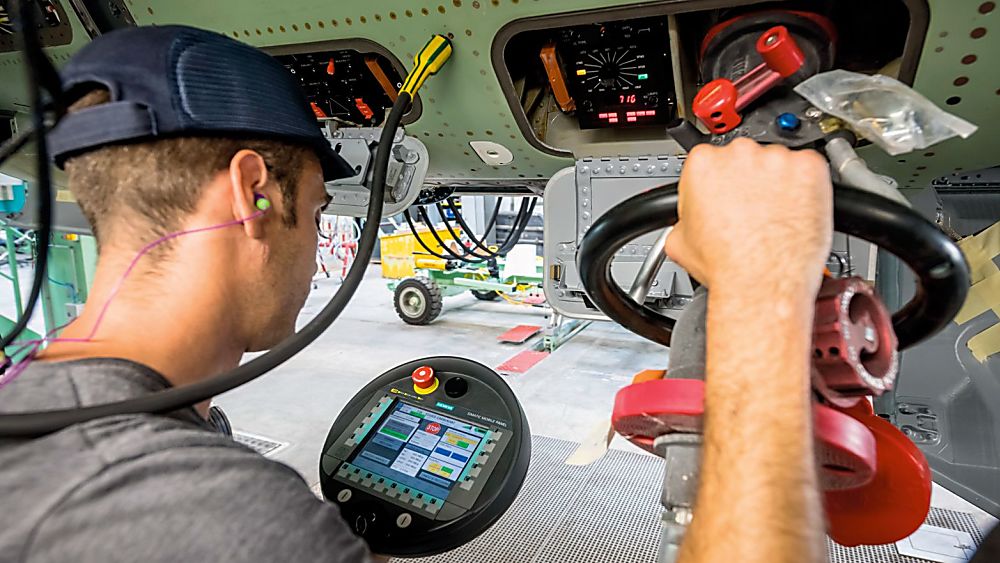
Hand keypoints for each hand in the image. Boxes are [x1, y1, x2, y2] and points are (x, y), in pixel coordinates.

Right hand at [665, 138, 832, 294]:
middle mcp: (739, 154)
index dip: (718, 183)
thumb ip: (683, 218)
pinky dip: (806, 187)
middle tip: (751, 212)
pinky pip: (809, 169)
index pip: (710, 161)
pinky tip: (795, 211)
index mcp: (703, 164)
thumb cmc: (726, 264)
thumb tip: (686, 220)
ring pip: (778, 165)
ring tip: (775, 217)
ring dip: (778, 185)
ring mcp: (776, 159)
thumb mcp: (680, 243)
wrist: (761, 282)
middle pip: (745, 159)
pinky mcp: (808, 168)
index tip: (724, 198)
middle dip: (748, 182)